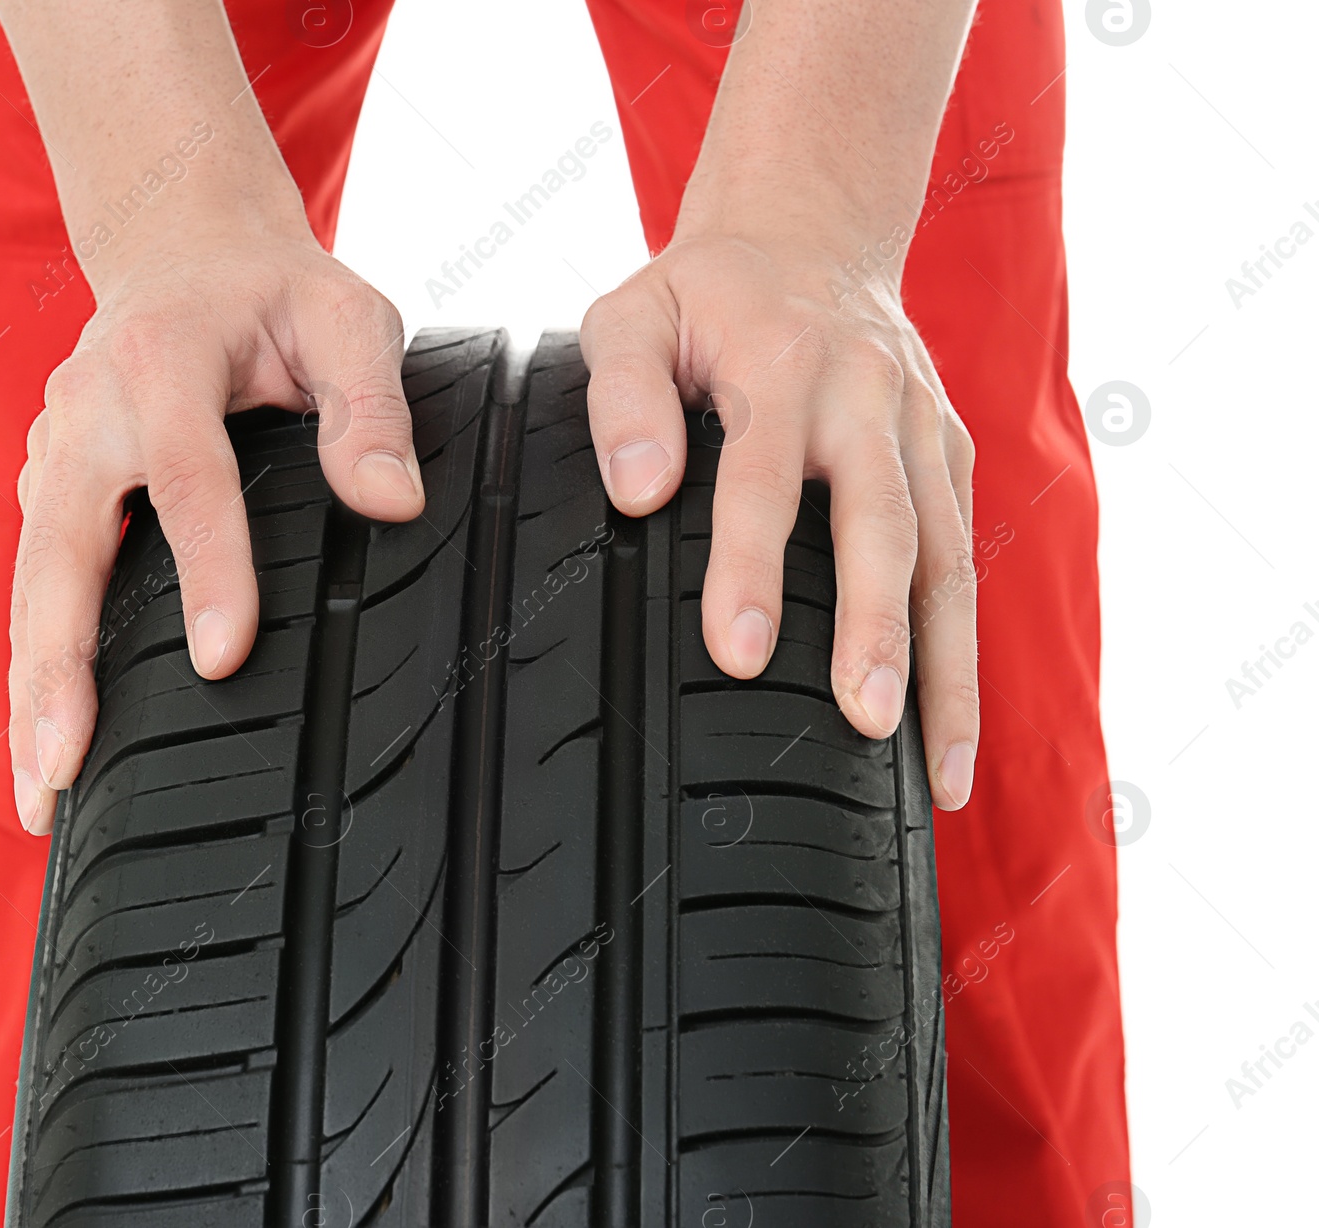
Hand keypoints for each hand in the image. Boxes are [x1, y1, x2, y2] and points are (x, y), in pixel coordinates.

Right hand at [10, 226, 420, 833]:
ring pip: (32, 583)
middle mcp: (86, 411)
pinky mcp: (51, 487)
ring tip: (41, 791)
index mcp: (162, 361)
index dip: (206, 569)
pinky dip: (34, 661)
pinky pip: (37, 583)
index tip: (221, 658)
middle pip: (61, 552)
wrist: (183, 248)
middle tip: (62, 768)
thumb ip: (372, 406)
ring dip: (29, 686)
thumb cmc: (276, 291)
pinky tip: (45, 737)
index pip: (187, 479)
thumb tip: (393, 503)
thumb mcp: (346, 317)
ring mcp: (54, 453)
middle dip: (58, 665)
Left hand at [579, 232, 977, 809]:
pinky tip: (955, 725)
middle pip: (884, 526)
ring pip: (949, 557)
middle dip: (878, 630)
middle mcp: (870, 397)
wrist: (814, 229)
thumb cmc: (707, 290)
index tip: (738, 654)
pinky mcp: (952, 454)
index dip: (751, 569)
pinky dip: (965, 642)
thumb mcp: (633, 312)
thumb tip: (639, 492)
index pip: (763, 480)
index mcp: (784, 364)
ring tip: (946, 774)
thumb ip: (621, 396)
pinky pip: (967, 555)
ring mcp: (924, 428)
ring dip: (950, 667)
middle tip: (865, 722)